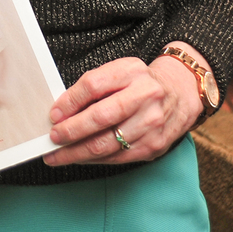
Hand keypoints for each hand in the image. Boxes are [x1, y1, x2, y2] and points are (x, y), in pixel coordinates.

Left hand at [42, 46, 205, 166]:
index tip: (53, 115)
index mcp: (131, 72)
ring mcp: (151, 124)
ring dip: (77, 153)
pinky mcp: (154, 146)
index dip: (70, 101)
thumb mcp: (119, 71)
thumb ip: (93, 86)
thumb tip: (62, 110)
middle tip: (52, 139)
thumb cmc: (140, 83)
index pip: (94, 85)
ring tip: (57, 155)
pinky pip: (118, 157)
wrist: (180, 94)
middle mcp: (145, 97)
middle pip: (101, 117)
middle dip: (71, 131)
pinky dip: (94, 160)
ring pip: (107, 144)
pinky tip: (80, 158)